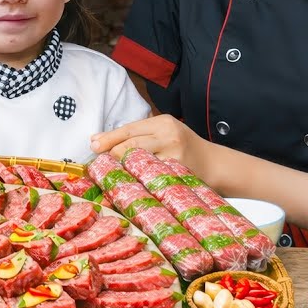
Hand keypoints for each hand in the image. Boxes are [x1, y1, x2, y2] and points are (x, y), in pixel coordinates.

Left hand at [90, 115, 212, 175]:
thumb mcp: (163, 134)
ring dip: (121, 169)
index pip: (128, 129)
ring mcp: (173, 155)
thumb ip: (136, 136)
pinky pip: (149, 177)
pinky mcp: (176, 172)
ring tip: (112, 174)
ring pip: (137, 161)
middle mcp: (168, 135)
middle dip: (111, 154)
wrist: (214, 164)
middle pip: (130, 145)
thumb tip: (97, 140)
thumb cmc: (184, 149)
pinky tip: (130, 184)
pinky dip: (137, 181)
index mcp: (162, 122)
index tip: (93, 145)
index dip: (108, 138)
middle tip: (99, 164)